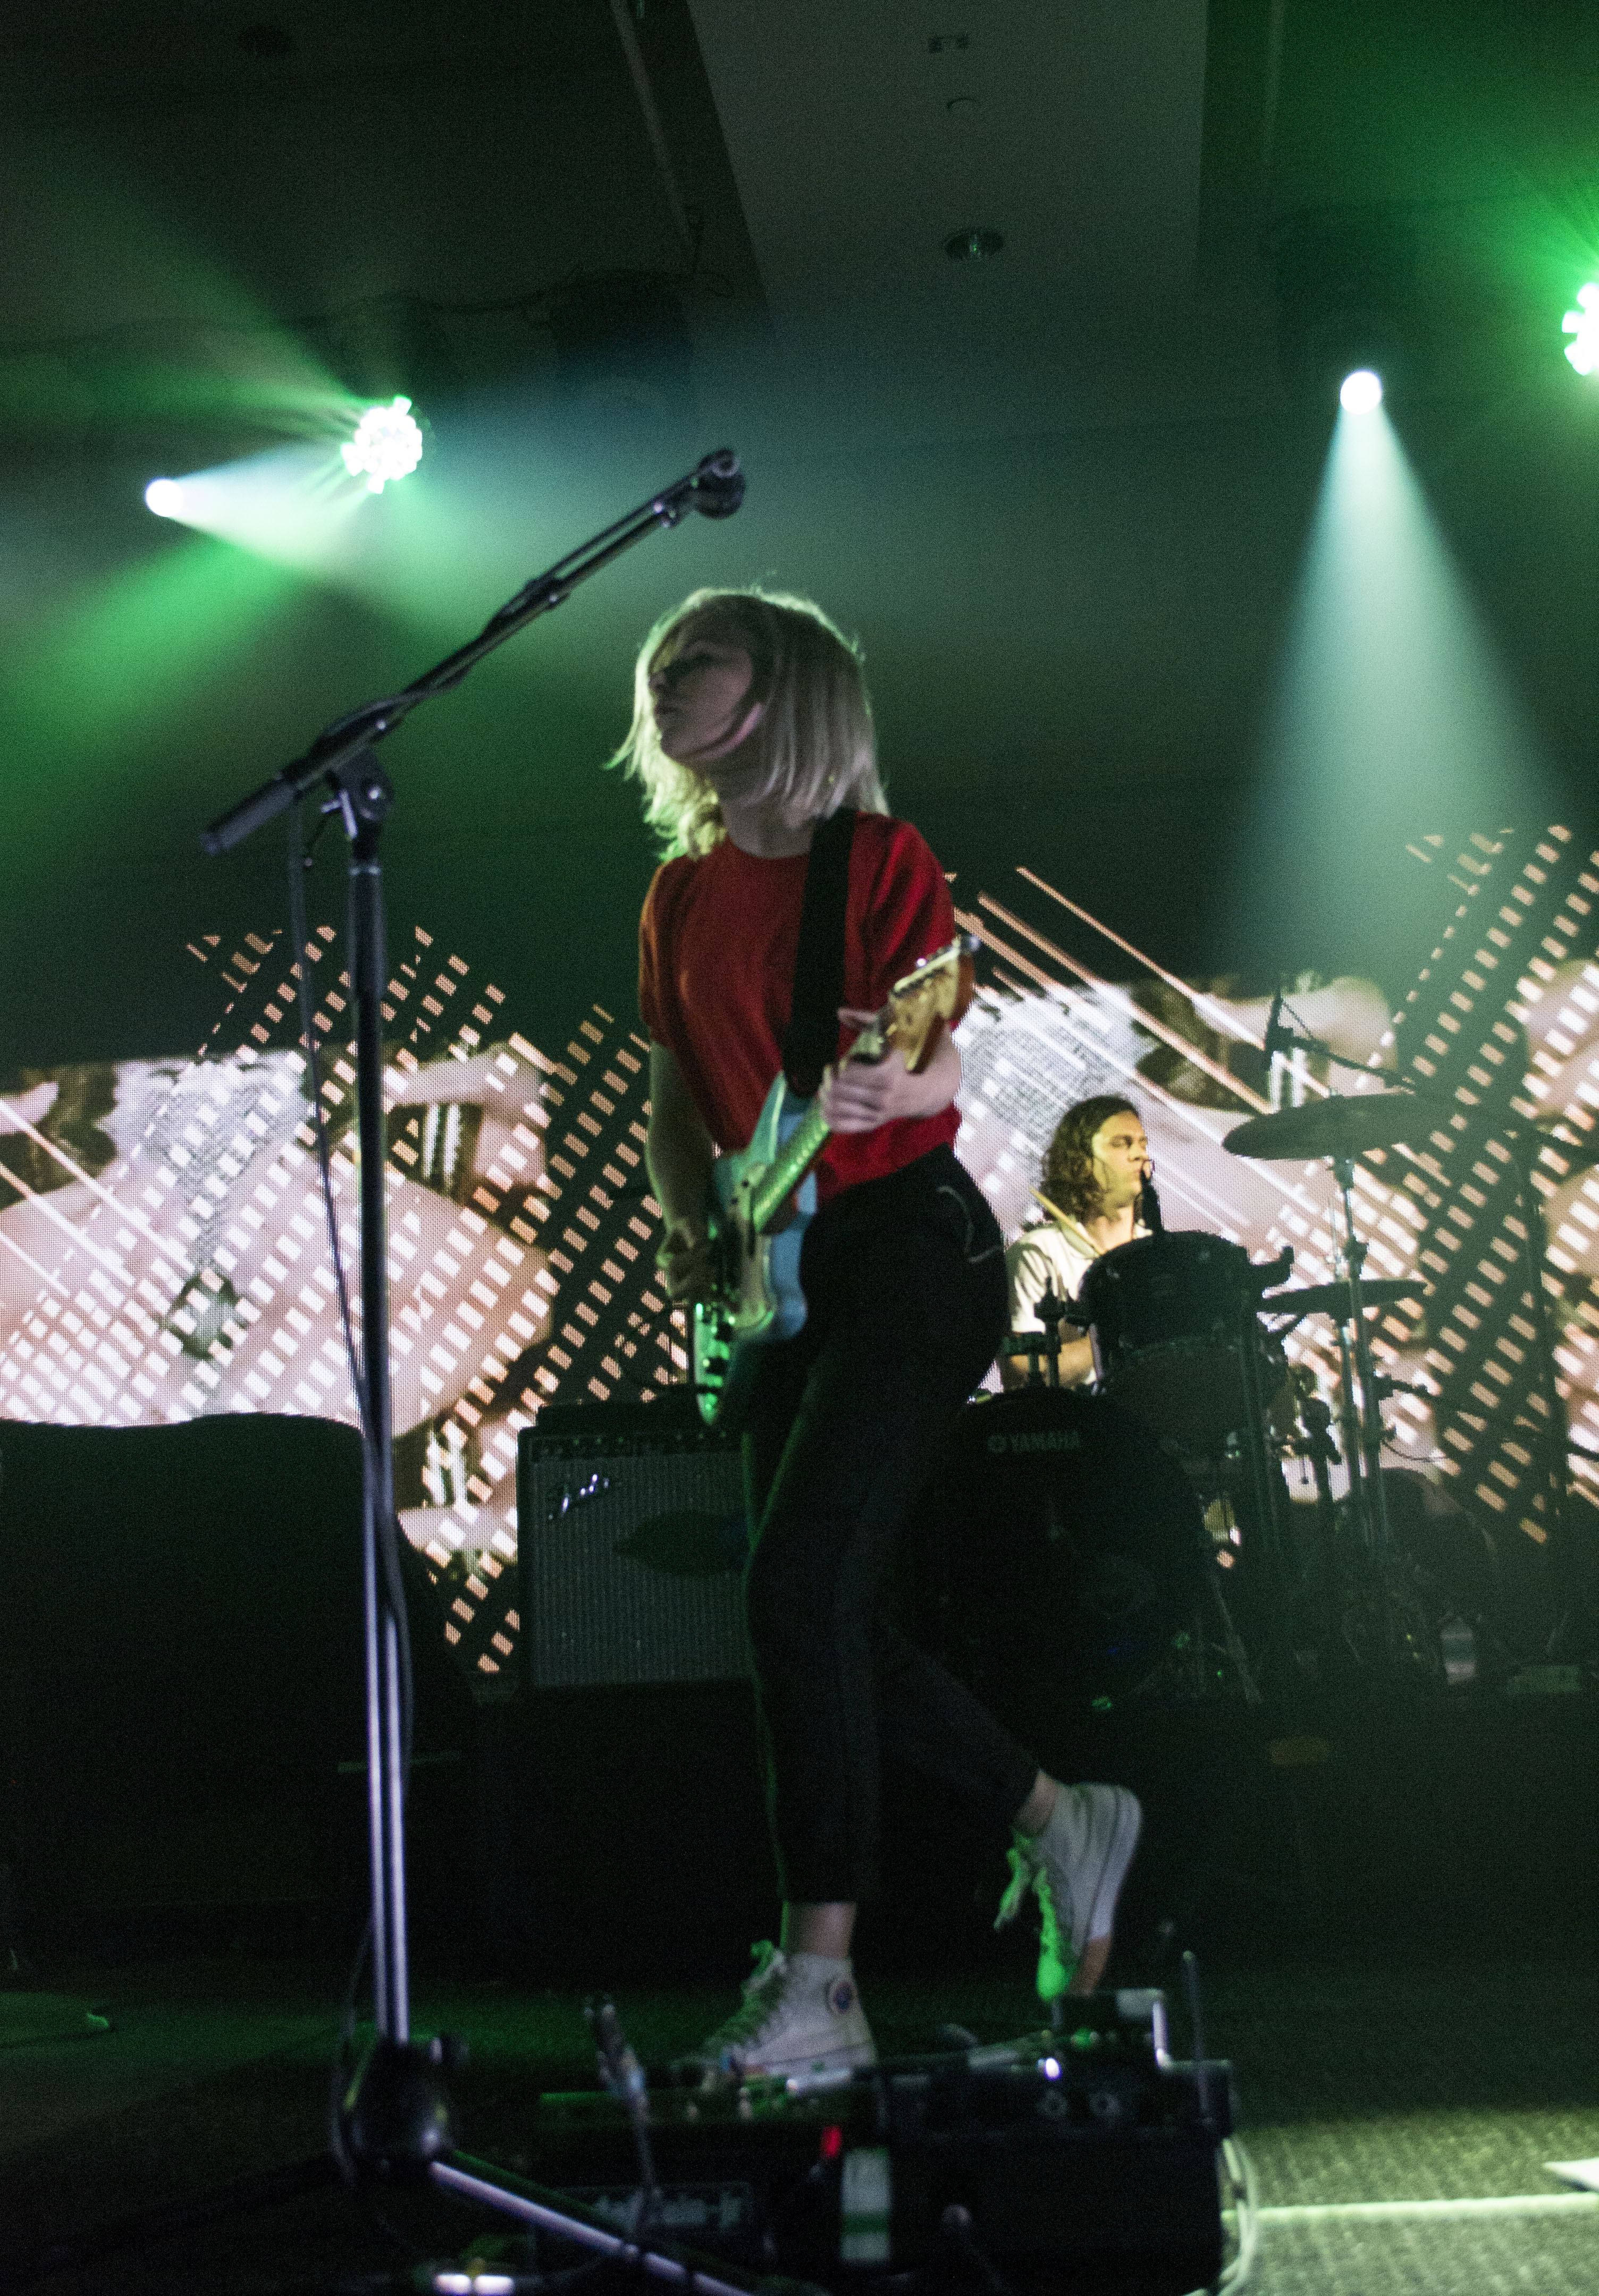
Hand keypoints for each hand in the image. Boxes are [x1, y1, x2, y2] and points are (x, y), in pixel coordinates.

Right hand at [657, 1216, 714, 1300]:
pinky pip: (705, 1299)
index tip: (707, 1247)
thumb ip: (690, 1231)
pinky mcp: (697, 1289)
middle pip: (674, 1293)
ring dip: (704, 1290)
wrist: (691, 1235)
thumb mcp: (688, 1223)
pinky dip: (716, 1296)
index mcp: (663, 1260)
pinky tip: (724, 1289)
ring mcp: (683, 1285)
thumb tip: (695, 1244)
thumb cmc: (687, 1228)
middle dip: (692, 1283)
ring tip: (713, 1270)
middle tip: (707, 1268)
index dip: (691, 1258)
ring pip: (690, 1302)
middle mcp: (670, 1277)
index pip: (672, 1266)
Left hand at [820, 1008, 907, 1133]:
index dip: (841, 1064)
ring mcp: (878, 1114)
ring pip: (836, 1108)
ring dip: (825, 1094)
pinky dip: (828, 1116)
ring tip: (827, 1084)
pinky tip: (825, 1105)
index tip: (845, 1060)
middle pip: (838, 1090)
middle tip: (831, 1070)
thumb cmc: (906, 1058)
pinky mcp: (874, 1124)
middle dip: (829, 1077)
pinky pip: (842, 1126)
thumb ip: (866, 1020)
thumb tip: (840, 1012)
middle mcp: (883, 1098)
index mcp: (888, 1075)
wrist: (928, 1090)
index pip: (848, 1072)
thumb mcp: (893, 1035)